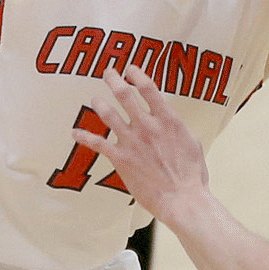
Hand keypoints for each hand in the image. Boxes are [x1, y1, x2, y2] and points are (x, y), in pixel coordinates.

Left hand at [78, 67, 211, 222]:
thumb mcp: (194, 145)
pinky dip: (84, 137)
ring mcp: (133, 141)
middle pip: (124, 94)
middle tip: (108, 73)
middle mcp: (148, 126)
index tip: (131, 69)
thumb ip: (182, 132)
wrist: (181, 200)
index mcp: (169, 120)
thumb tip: (178, 128)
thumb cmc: (192, 177)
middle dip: (113, 79)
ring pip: (108, 114)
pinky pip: (97, 144)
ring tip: (95, 99)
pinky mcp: (121, 159)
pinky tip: (74, 133)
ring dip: (99, 104)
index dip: (137, 74)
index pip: (149, 88)